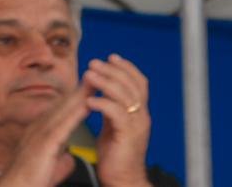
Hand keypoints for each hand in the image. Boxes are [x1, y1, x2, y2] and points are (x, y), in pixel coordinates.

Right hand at [0, 79, 92, 186]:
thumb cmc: (31, 181)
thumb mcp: (51, 167)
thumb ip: (61, 158)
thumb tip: (69, 156)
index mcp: (41, 132)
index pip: (62, 111)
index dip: (77, 98)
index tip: (90, 87)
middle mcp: (40, 127)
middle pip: (64, 104)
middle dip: (81, 89)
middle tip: (96, 73)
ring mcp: (40, 133)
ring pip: (64, 109)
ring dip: (80, 95)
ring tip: (95, 81)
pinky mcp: (44, 143)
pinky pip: (63, 124)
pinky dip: (75, 113)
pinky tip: (86, 104)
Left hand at [86, 54, 152, 186]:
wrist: (123, 180)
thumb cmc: (116, 155)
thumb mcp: (113, 125)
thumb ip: (111, 107)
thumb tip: (100, 88)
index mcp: (139, 112)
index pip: (139, 82)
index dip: (127, 67)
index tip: (111, 57)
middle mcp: (142, 116)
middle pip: (132, 84)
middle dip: (112, 70)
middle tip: (94, 62)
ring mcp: (137, 126)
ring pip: (124, 95)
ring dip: (105, 82)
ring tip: (89, 74)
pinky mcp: (128, 136)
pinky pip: (117, 113)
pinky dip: (103, 103)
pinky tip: (89, 100)